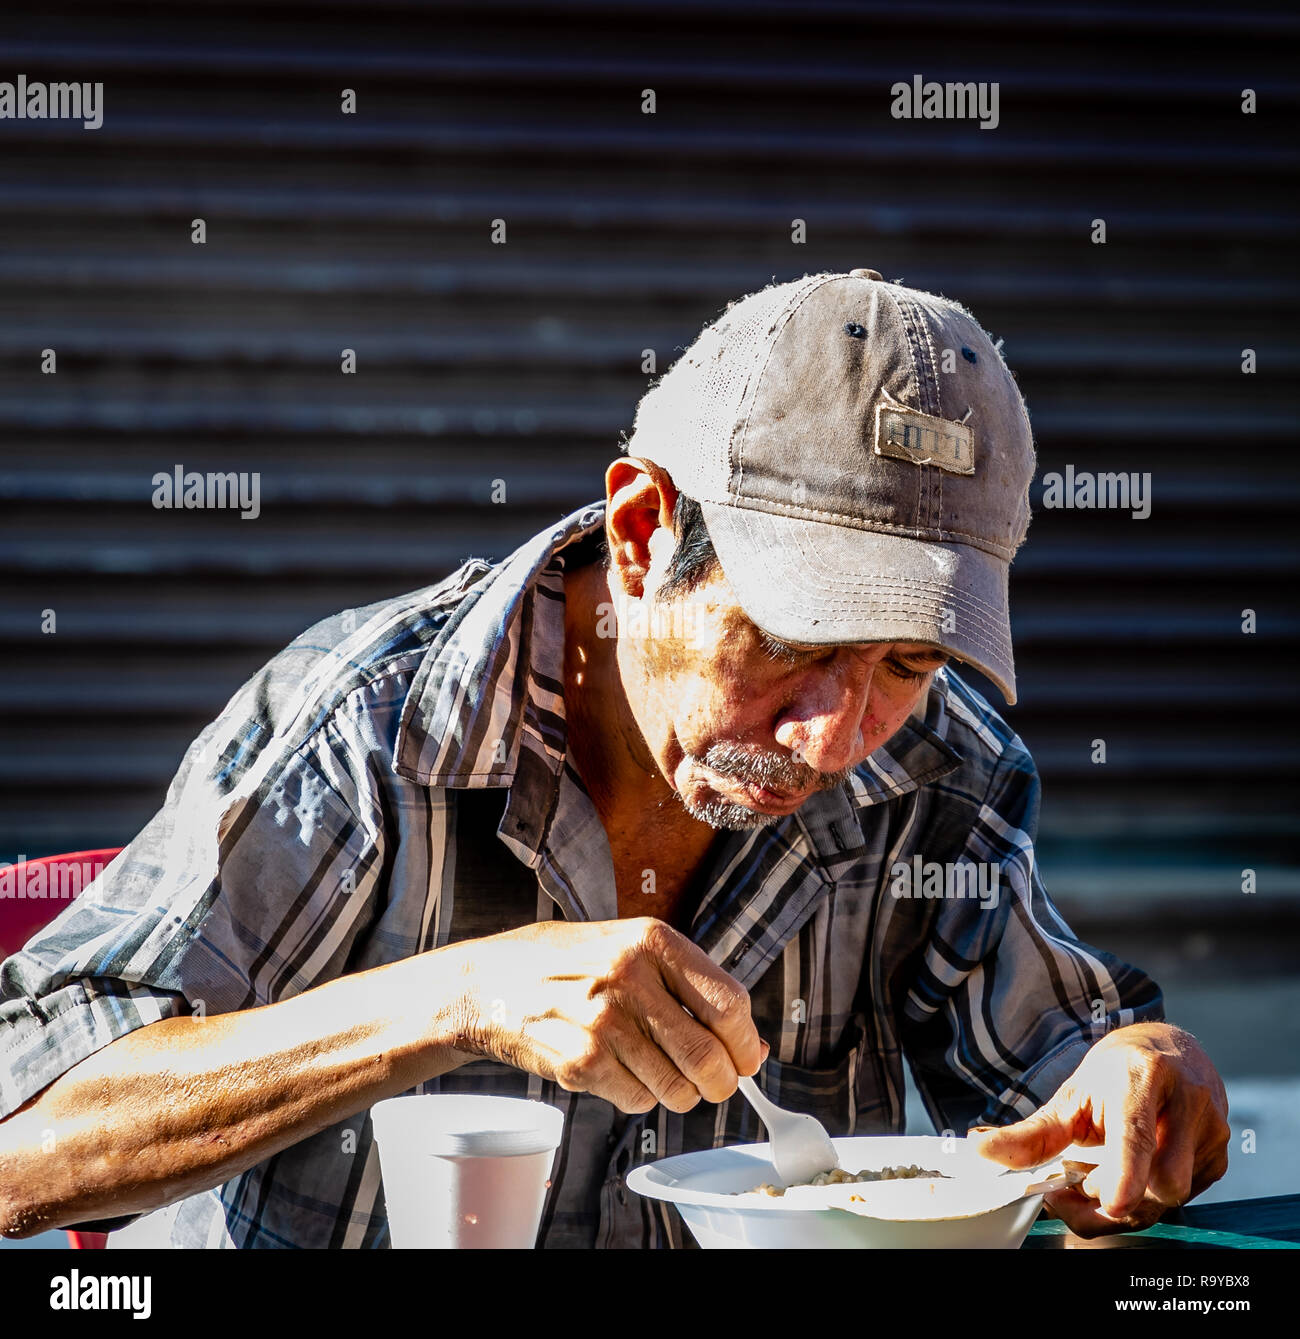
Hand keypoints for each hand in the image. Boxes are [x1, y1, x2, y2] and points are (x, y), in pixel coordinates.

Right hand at [451, 917, 767, 1113]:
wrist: (490, 981)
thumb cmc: (570, 963)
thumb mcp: (630, 945)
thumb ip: (689, 985)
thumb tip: (748, 1045)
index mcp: (652, 940)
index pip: (729, 1003)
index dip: (745, 1041)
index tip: (746, 1057)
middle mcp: (630, 978)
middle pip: (708, 1056)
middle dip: (722, 1082)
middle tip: (716, 1084)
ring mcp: (603, 1024)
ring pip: (677, 1088)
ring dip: (679, 1093)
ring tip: (658, 1071)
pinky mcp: (580, 1063)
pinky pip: (638, 1101)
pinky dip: (639, 1097)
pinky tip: (619, 1069)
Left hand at [968, 1023, 1229, 1237]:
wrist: (1165, 1049)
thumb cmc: (1113, 1074)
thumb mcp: (1070, 1096)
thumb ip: (1030, 1133)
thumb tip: (980, 1150)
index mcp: (1141, 1074)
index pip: (1138, 1135)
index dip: (1126, 1174)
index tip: (1109, 1202)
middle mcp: (1185, 1098)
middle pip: (1160, 1180)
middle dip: (1116, 1198)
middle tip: (1078, 1186)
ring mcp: (1211, 1127)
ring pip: (1174, 1196)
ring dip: (1133, 1202)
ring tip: (1104, 1177)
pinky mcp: (1221, 1152)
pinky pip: (1187, 1197)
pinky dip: (1154, 1198)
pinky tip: (1136, 1172)